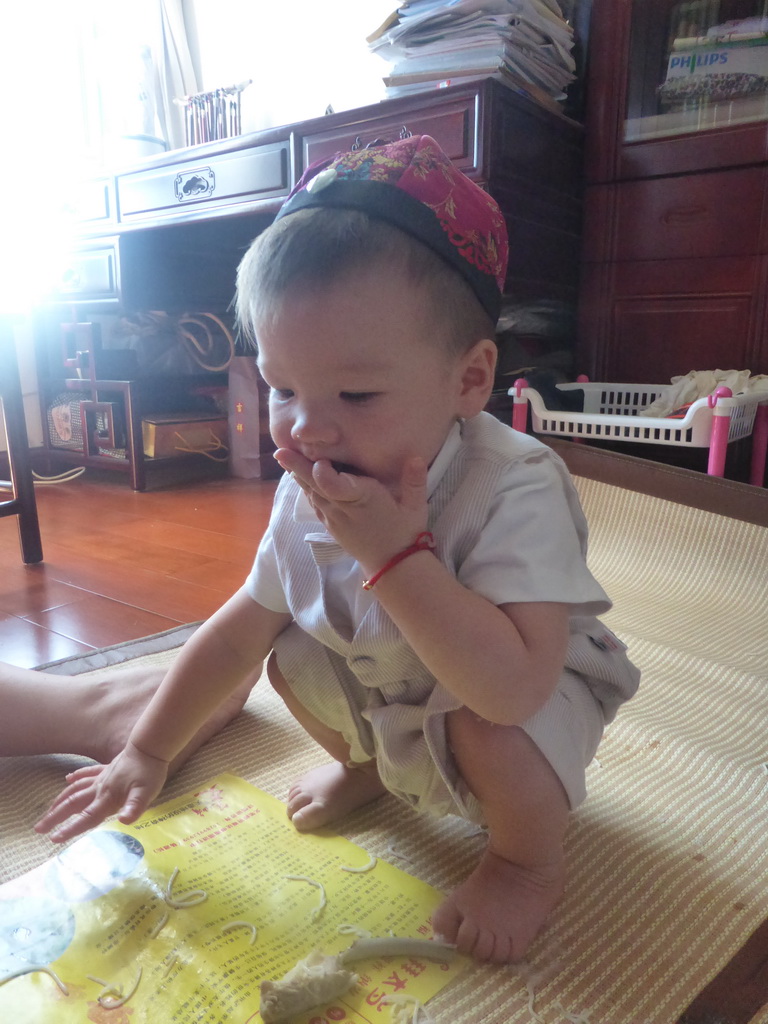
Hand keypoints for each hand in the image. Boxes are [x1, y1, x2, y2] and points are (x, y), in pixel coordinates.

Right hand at [35, 741, 168, 842]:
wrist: (149, 747)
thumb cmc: (149, 772)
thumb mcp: (146, 793)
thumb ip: (135, 808)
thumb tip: (125, 821)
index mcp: (108, 798)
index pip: (86, 817)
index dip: (70, 829)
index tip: (53, 839)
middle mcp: (99, 788)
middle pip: (72, 804)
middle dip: (55, 817)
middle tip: (39, 829)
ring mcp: (101, 777)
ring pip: (75, 790)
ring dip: (60, 800)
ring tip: (49, 810)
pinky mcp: (106, 768)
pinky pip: (86, 773)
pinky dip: (76, 777)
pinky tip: (68, 779)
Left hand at [274, 448, 428, 571]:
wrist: (393, 565)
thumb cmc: (405, 532)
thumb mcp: (416, 508)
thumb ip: (415, 481)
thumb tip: (416, 456)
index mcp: (365, 501)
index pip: (338, 488)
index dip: (324, 475)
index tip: (321, 461)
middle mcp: (344, 510)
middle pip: (317, 487)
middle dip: (298, 468)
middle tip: (280, 451)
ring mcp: (334, 518)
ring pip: (312, 494)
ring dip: (297, 475)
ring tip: (284, 456)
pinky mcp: (330, 524)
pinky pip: (314, 503)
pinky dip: (305, 488)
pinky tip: (297, 476)